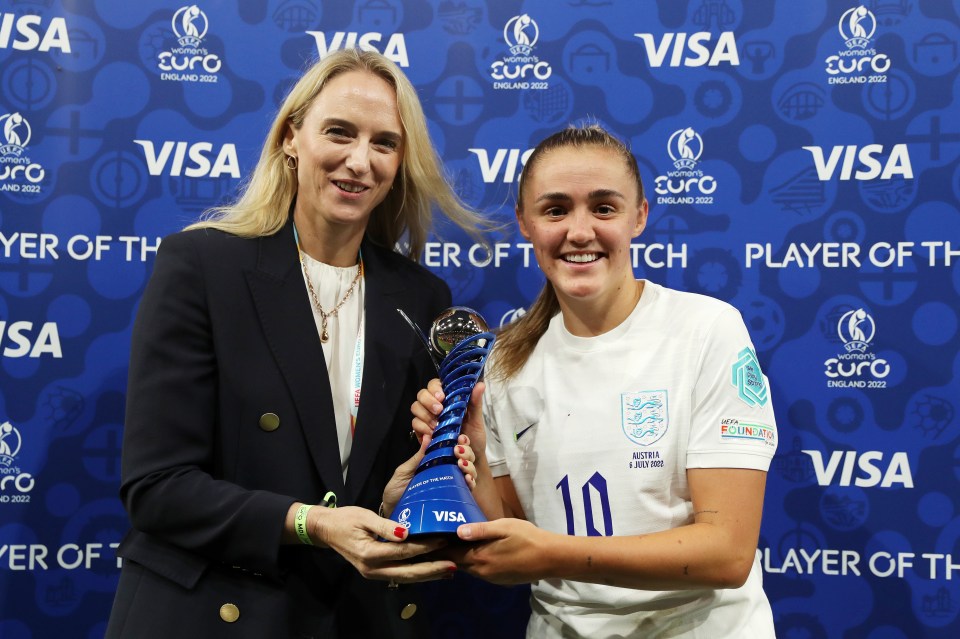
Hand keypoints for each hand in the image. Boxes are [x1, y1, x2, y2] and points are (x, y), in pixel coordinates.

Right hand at [307, 505, 456, 583]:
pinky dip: (417, 574)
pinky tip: (432, 571)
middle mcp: (372, 569)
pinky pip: (400, 575)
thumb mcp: (364, 517)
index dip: (424, 547)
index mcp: (369, 553)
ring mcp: (373, 574)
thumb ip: (385, 526)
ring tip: (449, 570)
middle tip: (453, 564)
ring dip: (428, 575)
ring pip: (405, 578)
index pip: (403, 551)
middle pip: (408, 572)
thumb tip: (406, 533)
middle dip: (432, 569)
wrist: (326, 530)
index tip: (442, 539)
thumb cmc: (345, 519)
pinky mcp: (376, 572)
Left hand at [381, 432, 477, 516]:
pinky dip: (470, 483)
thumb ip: (418, 456)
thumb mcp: (405, 471)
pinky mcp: (454, 499)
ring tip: (461, 464)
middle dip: (466, 452)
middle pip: (465, 458)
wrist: (393, 511)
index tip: (458, 438)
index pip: (452, 448)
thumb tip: (427, 436)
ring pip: (470, 472)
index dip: (460, 441)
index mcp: (435, 462)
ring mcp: (452, 485)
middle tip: (458, 451)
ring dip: (469, 466)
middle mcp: (447, 472)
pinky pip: (467, 490)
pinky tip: (466, 479)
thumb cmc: (397, 490)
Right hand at [411, 379, 486, 463]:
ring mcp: (427, 418)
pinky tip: (431, 433)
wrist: (470, 458)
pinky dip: (422, 427)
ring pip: (415, 407)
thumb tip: (481, 384)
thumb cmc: (473, 436)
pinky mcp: (422, 431)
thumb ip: (476, 402)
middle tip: (439, 411)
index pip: (435, 385)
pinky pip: (415, 424)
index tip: (442, 397)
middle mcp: (435, 406)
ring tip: (437, 425)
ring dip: (425, 415)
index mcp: (447, 399)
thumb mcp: (476, 419)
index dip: (435, 388)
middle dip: (428, 401)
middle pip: (421, 394)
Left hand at [447, 518, 548, 584]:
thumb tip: (457, 531)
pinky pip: (480, 571)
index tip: (429, 537)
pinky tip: (477, 551)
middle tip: (439, 537)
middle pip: (457, 562)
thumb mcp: (504, 527)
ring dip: (461, 557)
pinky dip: (473, 562)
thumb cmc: (527, 537)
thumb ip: (480, 530)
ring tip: (455, 542)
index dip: (439, 546)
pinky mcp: (499, 580)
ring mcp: (490, 578)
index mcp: (479, 557)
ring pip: (468, 567)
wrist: (550, 558)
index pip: (450, 555)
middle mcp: (481, 571)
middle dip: (448, 552)